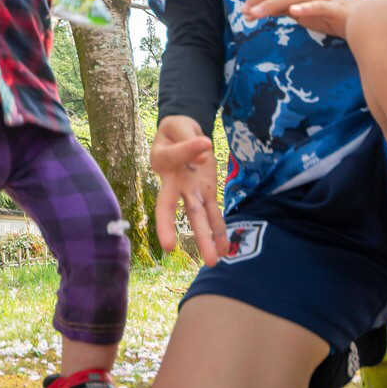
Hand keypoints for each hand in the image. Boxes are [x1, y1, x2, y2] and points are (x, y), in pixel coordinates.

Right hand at [152, 116, 228, 264]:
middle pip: (168, 206)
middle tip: (169, 247)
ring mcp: (189, 190)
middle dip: (168, 226)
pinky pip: (212, 213)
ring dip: (204, 239)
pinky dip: (220, 232)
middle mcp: (171, 181)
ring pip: (195, 216)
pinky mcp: (205, 192)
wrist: (182, 132)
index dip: (188, 150)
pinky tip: (225, 251)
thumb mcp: (179, 125)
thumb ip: (188, 138)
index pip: (173, 158)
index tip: (205, 143)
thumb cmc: (176, 129)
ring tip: (212, 262)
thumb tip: (203, 154)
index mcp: (161, 161)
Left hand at [243, 0, 355, 37]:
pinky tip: (292, 13)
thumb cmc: (327, 15)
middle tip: (247, 11)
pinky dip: (304, 8)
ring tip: (259, 14)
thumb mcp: (300, 11)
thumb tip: (257, 10)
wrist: (358, 21)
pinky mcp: (334, 6)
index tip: (244, 9)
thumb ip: (281, 8)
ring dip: (274, 4)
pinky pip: (318, 5)